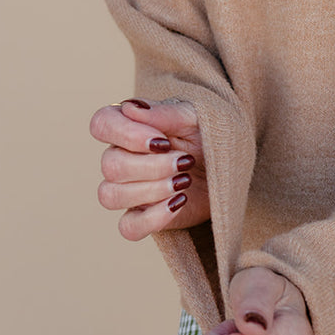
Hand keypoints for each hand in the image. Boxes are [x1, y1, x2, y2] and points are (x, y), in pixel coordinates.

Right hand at [91, 98, 208, 237]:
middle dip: (151, 166)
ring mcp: (128, 190)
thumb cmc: (211, 136)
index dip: (125, 134)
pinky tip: (179, 203)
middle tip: (186, 161)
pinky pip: (128, 227)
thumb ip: (165, 112)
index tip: (162, 141)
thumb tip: (130, 108)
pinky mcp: (142, 217)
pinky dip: (153, 218)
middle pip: (110, 165)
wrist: (233, 167)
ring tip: (184, 182)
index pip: (102, 124)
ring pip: (111, 195)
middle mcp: (121, 157)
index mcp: (130, 127)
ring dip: (151, 190)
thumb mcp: (196, 117)